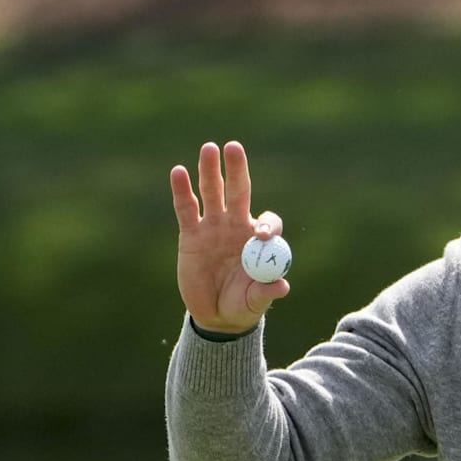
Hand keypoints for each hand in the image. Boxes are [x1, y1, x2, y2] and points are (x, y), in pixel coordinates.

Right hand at [170, 141, 289, 333]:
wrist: (215, 314)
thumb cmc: (242, 304)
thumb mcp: (255, 301)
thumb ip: (266, 292)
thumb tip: (283, 286)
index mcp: (260, 240)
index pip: (268, 221)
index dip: (266, 225)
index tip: (260, 236)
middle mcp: (238, 225)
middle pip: (239, 191)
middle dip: (237, 169)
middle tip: (234, 147)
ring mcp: (213, 227)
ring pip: (212, 192)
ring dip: (210, 171)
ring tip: (209, 148)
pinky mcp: (191, 234)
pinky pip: (186, 209)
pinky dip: (182, 190)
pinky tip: (178, 172)